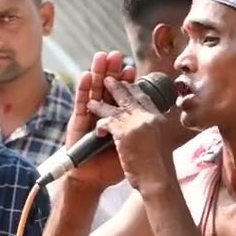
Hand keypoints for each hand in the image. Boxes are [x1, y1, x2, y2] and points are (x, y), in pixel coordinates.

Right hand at [61, 51, 135, 191]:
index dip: (127, 81)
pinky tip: (86, 75)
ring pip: (94, 90)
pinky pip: (81, 103)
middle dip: (112, 71)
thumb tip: (158, 119)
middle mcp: (102, 113)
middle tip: (117, 55)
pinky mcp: (77, 122)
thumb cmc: (113, 166)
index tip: (132, 68)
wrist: (94, 180)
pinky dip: (83, 89)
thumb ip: (140, 131)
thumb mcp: (132, 145)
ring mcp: (89, 116)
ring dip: (98, 73)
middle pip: (108, 87)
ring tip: (101, 57)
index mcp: (118, 117)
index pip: (123, 95)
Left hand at [88, 73, 174, 193]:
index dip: (134, 89)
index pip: (145, 98)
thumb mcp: (160, 144)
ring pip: (117, 106)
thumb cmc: (160, 169)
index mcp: (159, 119)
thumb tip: (150, 130)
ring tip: (94, 94)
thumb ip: (154, 132)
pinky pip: (109, 120)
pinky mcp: (125, 133)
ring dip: (104, 99)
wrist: (159, 182)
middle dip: (119, 86)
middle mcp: (150, 117)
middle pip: (131, 96)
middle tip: (109, 77)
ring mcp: (138, 123)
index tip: (127, 83)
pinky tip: (94, 119)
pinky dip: (101, 120)